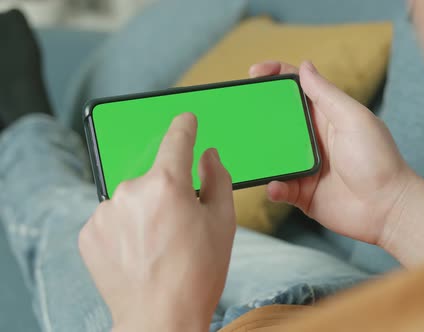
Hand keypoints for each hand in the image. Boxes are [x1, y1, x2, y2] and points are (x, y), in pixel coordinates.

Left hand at [79, 113, 234, 331]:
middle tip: (180, 224)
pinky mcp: (90, 232)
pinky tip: (139, 251)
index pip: (176, 139)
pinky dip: (125, 227)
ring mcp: (105, 212)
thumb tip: (209, 156)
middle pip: (154, 176)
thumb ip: (218, 179)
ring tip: (158, 244)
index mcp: (167, 184)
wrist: (161, 318)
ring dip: (144, 210)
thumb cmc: (198, 273)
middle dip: (168, 191)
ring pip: (131, 197)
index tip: (186, 119)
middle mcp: (131, 190)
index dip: (184, 126)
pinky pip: (112, 217)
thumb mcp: (223, 223)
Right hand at [249, 61, 416, 245]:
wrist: (387, 209)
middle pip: (278, 120)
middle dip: (257, 114)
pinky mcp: (302, 193)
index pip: (297, 89)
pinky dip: (273, 186)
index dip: (275, 76)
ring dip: (260, 153)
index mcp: (327, 116)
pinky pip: (278, 187)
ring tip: (248, 152)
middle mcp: (313, 139)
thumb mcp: (353, 119)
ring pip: (273, 154)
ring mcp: (306, 166)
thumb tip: (305, 65)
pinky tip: (276, 186)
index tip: (254, 73)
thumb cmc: (378, 161)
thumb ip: (326, 95)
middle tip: (239, 112)